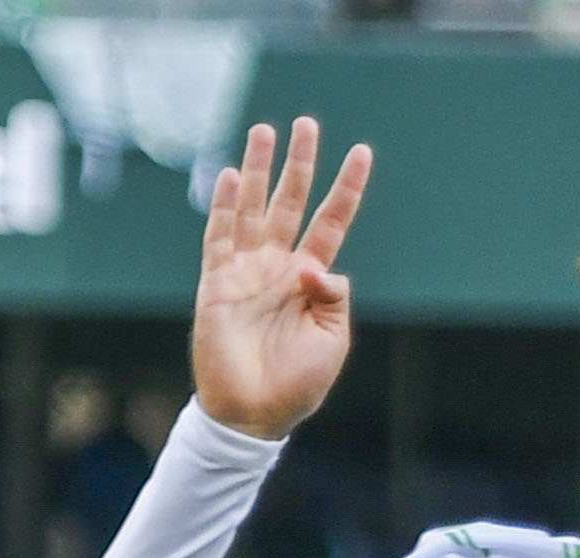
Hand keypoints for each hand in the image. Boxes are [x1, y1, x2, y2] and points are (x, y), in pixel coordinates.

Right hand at [194, 119, 370, 441]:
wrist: (255, 412)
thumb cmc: (298, 382)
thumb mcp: (332, 340)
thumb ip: (334, 298)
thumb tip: (319, 265)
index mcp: (312, 281)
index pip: (332, 222)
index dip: (346, 189)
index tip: (362, 152)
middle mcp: (279, 267)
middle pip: (291, 202)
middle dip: (299, 164)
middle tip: (306, 123)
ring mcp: (247, 271)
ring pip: (253, 208)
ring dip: (257, 170)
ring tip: (264, 131)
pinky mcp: (217, 283)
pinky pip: (220, 238)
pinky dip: (225, 208)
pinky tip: (229, 177)